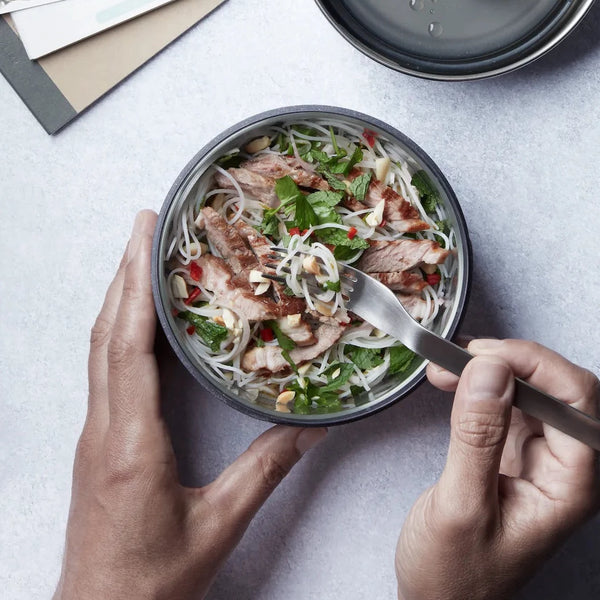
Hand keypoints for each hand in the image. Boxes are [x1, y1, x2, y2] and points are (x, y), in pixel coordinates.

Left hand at [53, 211, 325, 599]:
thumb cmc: (151, 581)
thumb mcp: (219, 524)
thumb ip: (265, 471)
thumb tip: (309, 429)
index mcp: (130, 442)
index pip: (128, 346)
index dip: (136, 287)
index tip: (144, 238)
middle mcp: (104, 428)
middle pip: (107, 334)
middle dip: (123, 273)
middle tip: (143, 226)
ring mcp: (95, 433)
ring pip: (100, 349)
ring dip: (118, 298)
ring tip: (139, 258)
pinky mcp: (99, 442)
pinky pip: (105, 370)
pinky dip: (119, 331)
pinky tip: (135, 321)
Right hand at [395, 339, 598, 599]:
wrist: (437, 599)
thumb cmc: (453, 572)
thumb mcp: (461, 505)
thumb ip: (477, 436)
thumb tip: (489, 372)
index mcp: (570, 484)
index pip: (576, 401)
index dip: (535, 366)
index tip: (484, 355)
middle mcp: (562, 466)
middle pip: (558, 389)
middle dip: (510, 362)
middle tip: (461, 358)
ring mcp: (537, 458)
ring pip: (529, 391)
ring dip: (490, 370)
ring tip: (448, 368)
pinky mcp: (510, 453)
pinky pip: (504, 405)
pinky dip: (478, 386)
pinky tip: (454, 382)